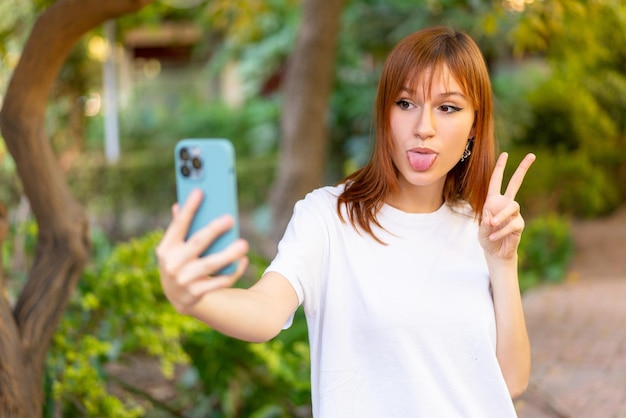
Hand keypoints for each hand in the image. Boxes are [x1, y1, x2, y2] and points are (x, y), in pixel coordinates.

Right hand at [156, 189, 248, 313]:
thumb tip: (178, 204)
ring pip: (210, 265)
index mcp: (165, 249)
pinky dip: (233, 271)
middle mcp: (171, 265)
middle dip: (213, 230)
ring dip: (228, 254)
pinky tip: (242, 261)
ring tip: (243, 244)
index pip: (178, 225)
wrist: (177, 297)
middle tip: (230, 218)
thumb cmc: (180, 262)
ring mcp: (183, 281)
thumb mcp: (174, 247)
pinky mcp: (195, 295)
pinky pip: (219, 282)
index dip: (189, 208)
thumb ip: (178, 228)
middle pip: (197, 243)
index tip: (200, 191)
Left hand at [479, 152, 534, 260]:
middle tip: (532, 155)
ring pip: (512, 206)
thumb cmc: (486, 238)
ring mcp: (514, 213)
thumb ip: (484, 222)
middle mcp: (505, 203)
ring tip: (490, 224)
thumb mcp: (481, 229)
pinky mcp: (519, 224)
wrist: (495, 252)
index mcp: (493, 201)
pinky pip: (512, 224)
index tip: (505, 154)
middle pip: (516, 183)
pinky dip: (501, 231)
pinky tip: (492, 237)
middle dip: (523, 169)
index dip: (500, 168)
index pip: (496, 181)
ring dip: (501, 215)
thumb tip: (491, 217)